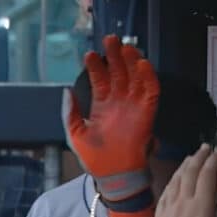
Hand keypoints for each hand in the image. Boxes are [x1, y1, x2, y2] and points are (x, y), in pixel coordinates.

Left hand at [63, 35, 159, 201]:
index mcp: (100, 107)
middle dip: (114, 56)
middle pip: (117, 74)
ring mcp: (133, 107)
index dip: (95, 67)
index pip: (99, 81)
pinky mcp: (147, 113)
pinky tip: (141, 64)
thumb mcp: (75, 135)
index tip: (89, 54)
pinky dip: (148, 77)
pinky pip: (150, 91)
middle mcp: (117, 104)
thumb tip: (66, 91)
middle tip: (109, 39)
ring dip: (131, 61)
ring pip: (134, 78)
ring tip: (124, 47)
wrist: (113, 177)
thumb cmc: (94, 160)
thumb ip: (70, 113)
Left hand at [147, 144, 216, 216]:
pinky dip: (172, 180)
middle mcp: (183, 203)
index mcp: (201, 208)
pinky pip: (166, 191)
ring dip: (184, 166)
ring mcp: (168, 208)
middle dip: (199, 158)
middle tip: (206, 147)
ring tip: (191, 157)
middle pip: (189, 173)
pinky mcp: (159, 215)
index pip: (207, 177)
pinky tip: (173, 180)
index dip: (214, 162)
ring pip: (176, 180)